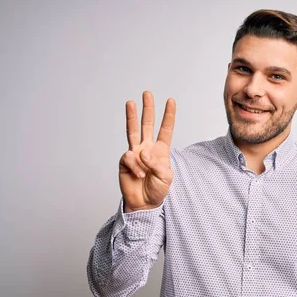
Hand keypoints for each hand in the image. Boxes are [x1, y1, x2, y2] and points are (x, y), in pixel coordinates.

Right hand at [119, 91, 175, 211]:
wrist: (144, 203)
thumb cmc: (157, 190)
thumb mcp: (165, 177)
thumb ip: (156, 163)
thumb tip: (142, 152)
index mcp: (161, 150)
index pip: (165, 130)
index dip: (168, 116)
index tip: (171, 101)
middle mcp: (147, 148)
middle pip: (147, 125)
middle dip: (148, 109)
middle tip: (147, 94)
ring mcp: (135, 153)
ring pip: (133, 131)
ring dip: (131, 117)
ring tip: (130, 102)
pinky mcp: (125, 161)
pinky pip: (130, 157)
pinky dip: (136, 166)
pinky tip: (138, 174)